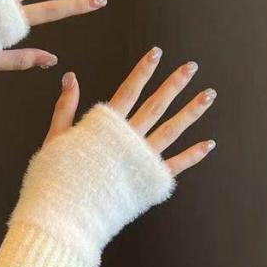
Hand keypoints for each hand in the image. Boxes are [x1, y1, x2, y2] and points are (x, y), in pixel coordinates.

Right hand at [44, 46, 216, 175]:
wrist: (65, 212)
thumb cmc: (56, 176)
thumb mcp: (56, 137)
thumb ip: (65, 107)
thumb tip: (71, 77)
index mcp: (105, 127)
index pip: (129, 92)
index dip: (142, 71)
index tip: (156, 53)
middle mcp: (128, 140)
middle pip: (156, 106)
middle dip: (175, 85)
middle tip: (192, 67)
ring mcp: (142, 160)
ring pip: (172, 131)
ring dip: (191, 112)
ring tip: (209, 95)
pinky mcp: (149, 181)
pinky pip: (175, 165)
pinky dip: (193, 155)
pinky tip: (209, 144)